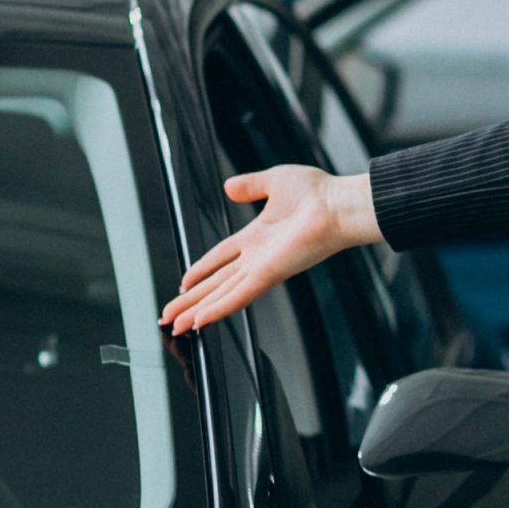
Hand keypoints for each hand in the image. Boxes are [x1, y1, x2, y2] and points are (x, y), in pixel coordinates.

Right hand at [158, 164, 377, 334]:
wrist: (339, 204)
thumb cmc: (319, 192)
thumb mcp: (275, 181)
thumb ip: (250, 185)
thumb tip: (228, 187)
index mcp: (258, 237)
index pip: (221, 257)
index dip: (200, 270)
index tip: (183, 284)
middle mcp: (258, 257)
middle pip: (216, 283)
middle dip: (191, 301)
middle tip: (169, 317)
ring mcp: (263, 269)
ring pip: (221, 295)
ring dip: (197, 311)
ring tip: (175, 326)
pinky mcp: (269, 275)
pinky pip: (238, 296)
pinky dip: (218, 308)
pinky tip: (201, 322)